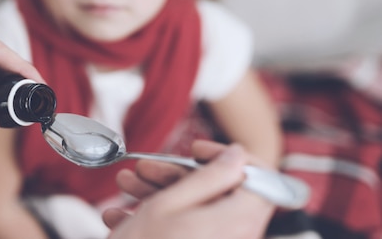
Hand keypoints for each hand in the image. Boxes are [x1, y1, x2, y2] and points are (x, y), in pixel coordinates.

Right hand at [103, 141, 274, 238]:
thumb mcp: (170, 204)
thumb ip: (211, 176)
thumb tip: (237, 155)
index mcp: (239, 222)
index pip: (259, 177)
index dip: (228, 157)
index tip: (195, 151)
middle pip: (222, 194)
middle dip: (177, 176)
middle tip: (145, 169)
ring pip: (199, 211)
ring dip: (161, 195)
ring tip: (125, 188)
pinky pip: (190, 231)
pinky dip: (162, 220)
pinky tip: (124, 216)